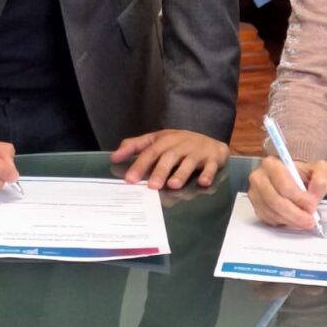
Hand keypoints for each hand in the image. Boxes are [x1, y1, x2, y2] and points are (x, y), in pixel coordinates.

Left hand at [110, 129, 227, 189]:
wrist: (211, 143)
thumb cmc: (179, 144)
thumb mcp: (158, 140)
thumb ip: (136, 146)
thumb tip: (114, 156)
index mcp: (165, 140)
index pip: (150, 151)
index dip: (140, 163)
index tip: (129, 179)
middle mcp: (181, 145)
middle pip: (169, 157)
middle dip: (160, 171)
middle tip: (151, 186)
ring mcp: (197, 152)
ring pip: (189, 162)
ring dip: (181, 174)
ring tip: (173, 185)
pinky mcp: (212, 159)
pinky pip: (211, 167)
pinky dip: (207, 174)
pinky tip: (202, 183)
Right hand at [247, 155, 326, 231]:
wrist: (294, 177)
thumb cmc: (302, 173)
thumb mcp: (318, 169)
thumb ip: (321, 179)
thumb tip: (314, 193)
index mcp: (272, 164)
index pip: (283, 185)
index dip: (299, 198)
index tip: (312, 205)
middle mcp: (259, 178)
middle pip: (275, 201)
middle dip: (295, 214)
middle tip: (310, 220)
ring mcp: (255, 193)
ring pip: (272, 212)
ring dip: (291, 220)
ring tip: (304, 221)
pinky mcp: (257, 207)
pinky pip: (269, 219)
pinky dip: (284, 222)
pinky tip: (294, 219)